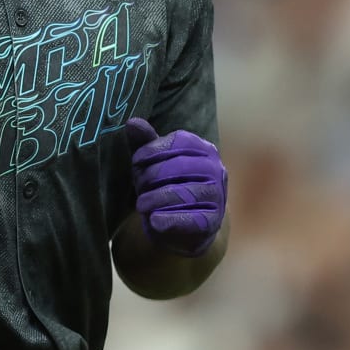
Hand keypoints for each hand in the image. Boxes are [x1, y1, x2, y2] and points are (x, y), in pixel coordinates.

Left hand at [124, 118, 226, 256]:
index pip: (178, 141)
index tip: (136, 163)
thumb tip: (132, 122)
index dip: (152, 150)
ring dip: (155, 199)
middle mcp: (216, 169)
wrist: (184, 227)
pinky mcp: (213, 221)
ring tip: (141, 205)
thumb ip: (144, 142)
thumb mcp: (153, 162)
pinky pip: (190, 219)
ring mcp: (217, 195)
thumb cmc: (167, 186)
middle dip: (151, 176)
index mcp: (204, 149)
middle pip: (178, 166)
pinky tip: (154, 220)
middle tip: (138, 187)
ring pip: (182, 193)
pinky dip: (169, 219)